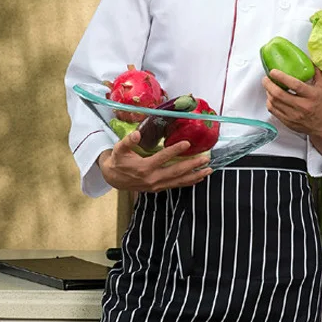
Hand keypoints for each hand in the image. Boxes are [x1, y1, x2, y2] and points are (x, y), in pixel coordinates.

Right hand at [98, 130, 212, 192]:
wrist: (113, 178)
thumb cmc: (118, 160)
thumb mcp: (119, 149)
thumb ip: (127, 141)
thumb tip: (136, 134)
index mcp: (143, 167)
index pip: (162, 158)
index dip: (175, 150)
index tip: (187, 143)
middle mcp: (152, 178)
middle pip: (175, 171)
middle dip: (192, 165)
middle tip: (206, 159)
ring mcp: (157, 185)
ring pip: (179, 181)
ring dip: (195, 176)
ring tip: (209, 170)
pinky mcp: (159, 188)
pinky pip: (176, 185)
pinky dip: (188, 182)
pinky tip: (199, 178)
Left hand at [262, 67, 321, 156]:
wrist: (321, 124)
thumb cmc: (320, 103)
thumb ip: (316, 73)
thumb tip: (309, 60)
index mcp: (311, 96)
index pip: (295, 85)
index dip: (282, 77)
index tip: (273, 71)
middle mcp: (302, 106)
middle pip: (279, 94)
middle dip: (269, 84)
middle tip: (266, 78)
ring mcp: (294, 115)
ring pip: (274, 102)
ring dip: (268, 92)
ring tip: (268, 86)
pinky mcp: (287, 121)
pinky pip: (273, 110)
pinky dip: (269, 102)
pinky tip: (271, 97)